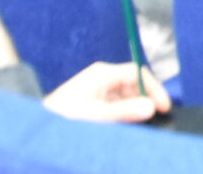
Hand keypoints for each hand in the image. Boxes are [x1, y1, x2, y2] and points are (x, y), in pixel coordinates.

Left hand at [45, 61, 168, 123]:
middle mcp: (100, 78)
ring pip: (124, 97)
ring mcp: (95, 90)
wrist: (38, 128)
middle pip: (132, 85)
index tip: (164, 108)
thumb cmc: (63, 117)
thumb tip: (151, 107)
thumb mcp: (98, 115)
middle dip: (144, 102)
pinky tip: (121, 128)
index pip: (138, 73)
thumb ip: (125, 111)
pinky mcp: (90, 103)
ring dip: (132, 111)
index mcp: (103, 73)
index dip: (153, 89)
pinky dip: (122, 116)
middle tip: (152, 120)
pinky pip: (114, 106)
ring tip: (136, 127)